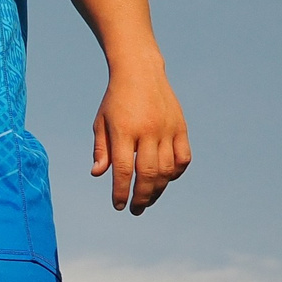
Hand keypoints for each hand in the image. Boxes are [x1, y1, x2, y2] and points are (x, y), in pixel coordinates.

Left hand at [92, 59, 190, 213]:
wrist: (140, 72)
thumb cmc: (115, 100)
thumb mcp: (101, 122)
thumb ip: (101, 149)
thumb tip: (98, 175)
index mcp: (124, 130)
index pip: (123, 169)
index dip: (120, 191)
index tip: (118, 206)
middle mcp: (148, 130)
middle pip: (148, 173)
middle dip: (141, 197)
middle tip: (136, 210)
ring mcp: (167, 129)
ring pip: (167, 169)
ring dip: (158, 189)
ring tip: (148, 199)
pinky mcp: (181, 127)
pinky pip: (183, 158)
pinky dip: (176, 173)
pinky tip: (165, 179)